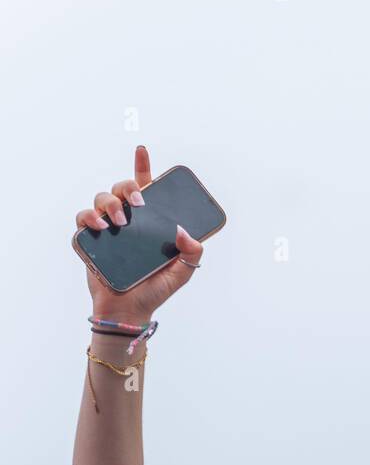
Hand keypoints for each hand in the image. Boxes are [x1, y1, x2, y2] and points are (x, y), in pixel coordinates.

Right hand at [73, 145, 203, 325]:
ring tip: (119, 222)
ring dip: (109, 203)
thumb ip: (191, 253)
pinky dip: (89, 218)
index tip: (142, 152)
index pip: (144, 189)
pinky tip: (101, 227)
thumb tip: (186, 232)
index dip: (142, 168)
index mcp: (147, 223)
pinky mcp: (90, 241)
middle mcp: (127, 222)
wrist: (129, 312)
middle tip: (138, 202)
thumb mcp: (181, 273)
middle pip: (121, 189)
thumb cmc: (154, 291)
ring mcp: (107, 230)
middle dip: (127, 186)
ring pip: (101, 199)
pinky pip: (82, 219)